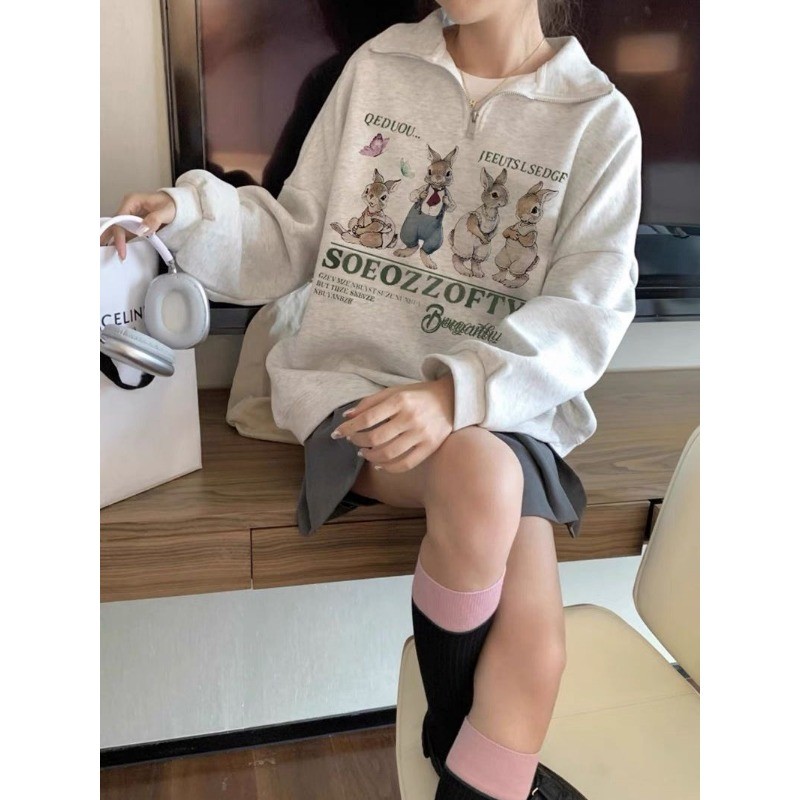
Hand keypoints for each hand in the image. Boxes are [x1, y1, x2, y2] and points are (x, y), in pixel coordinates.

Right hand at [100, 191, 176, 260]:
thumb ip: (154, 219)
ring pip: (118, 229)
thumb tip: (142, 229)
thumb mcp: (166, 211)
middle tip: (101, 250)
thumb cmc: (171, 204)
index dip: (118, 235)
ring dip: (112, 240)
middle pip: (114, 224)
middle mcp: (128, 208)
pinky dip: (121, 241)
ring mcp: (131, 216)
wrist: (177, 205)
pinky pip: (126, 233)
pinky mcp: (135, 224)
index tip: (121, 249)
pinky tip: (117, 250)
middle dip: (107, 237)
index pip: (120, 219)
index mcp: (132, 201)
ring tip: (105, 253)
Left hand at [331, 375, 454, 472]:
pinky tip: (379, 463)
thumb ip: (370, 402)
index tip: (338, 433)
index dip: (349, 427)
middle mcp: (411, 418)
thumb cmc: (418, 395)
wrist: (452, 399)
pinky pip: (405, 464)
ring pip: (388, 454)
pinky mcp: (430, 447)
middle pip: (375, 438)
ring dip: (369, 456)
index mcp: (401, 400)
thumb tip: (347, 416)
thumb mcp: (394, 391)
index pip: (367, 418)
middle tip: (352, 441)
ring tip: (363, 452)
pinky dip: (388, 467)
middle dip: (357, 442)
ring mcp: (422, 434)